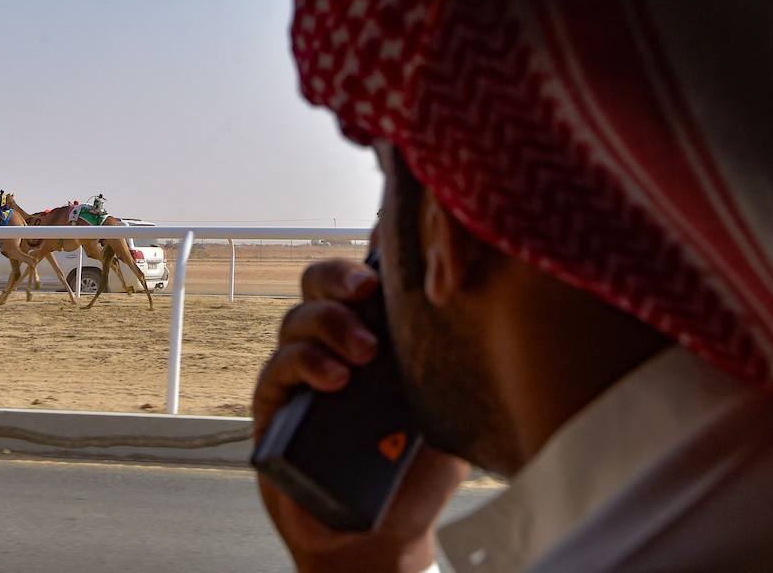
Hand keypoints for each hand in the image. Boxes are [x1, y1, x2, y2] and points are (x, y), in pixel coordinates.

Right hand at [253, 258, 468, 572]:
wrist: (382, 533)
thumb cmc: (418, 467)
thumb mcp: (452, 404)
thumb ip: (462, 360)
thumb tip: (497, 312)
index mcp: (376, 332)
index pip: (367, 274)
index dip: (372, 249)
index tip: (387, 238)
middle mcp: (334, 343)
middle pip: (320, 281)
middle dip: (341, 276)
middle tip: (368, 291)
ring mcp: (301, 371)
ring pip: (297, 318)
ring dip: (329, 325)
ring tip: (364, 355)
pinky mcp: (275, 406)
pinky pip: (278, 368)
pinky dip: (304, 364)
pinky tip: (335, 380)